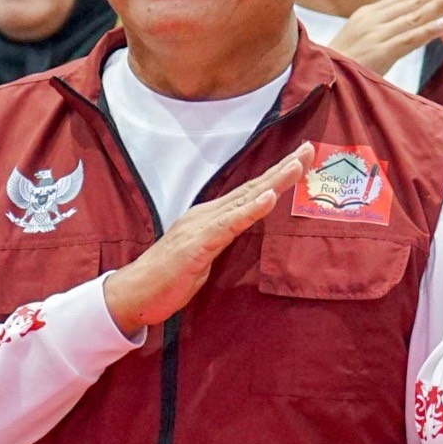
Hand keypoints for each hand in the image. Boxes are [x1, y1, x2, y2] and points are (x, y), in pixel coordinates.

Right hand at [103, 145, 315, 336]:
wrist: (133, 294)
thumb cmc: (166, 280)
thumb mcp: (203, 257)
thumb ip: (220, 240)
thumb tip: (235, 232)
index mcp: (209, 218)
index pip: (249, 192)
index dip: (275, 175)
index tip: (300, 160)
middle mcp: (206, 215)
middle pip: (252, 187)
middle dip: (283, 168)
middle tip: (309, 149)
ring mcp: (202, 227)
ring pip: (244, 199)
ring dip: (274, 181)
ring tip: (298, 165)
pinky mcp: (198, 245)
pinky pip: (230, 224)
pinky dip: (251, 209)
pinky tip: (269, 197)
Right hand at [328, 0, 442, 77]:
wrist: (314, 78)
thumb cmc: (337, 63)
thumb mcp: (359, 38)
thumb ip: (381, 28)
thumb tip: (406, 21)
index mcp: (368, 14)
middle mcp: (374, 20)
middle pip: (413, 0)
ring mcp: (376, 35)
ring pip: (415, 16)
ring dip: (440, 2)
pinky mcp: (379, 53)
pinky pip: (409, 40)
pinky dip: (429, 30)